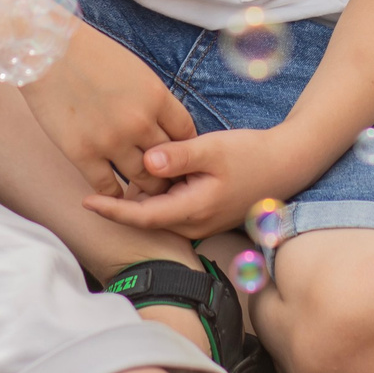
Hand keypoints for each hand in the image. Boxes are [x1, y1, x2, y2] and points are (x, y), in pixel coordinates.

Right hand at [20, 26, 195, 198]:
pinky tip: (115, 193)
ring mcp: (111, 140)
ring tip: (143, 190)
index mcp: (156, 96)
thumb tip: (163, 126)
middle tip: (165, 179)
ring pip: (142, 179)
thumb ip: (152, 100)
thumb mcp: (134, 70)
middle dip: (169, 172)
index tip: (177, 154)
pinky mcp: (83, 153)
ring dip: (144, 186)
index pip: (185, 134)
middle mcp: (139, 121)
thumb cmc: (90, 53)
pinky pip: (108, 187)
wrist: (47, 50)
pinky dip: (114, 194)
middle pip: (168, 160)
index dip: (183, 147)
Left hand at [81, 127, 309, 239]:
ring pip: (160, 213)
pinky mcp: (207, 213)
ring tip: (116, 174)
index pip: (142, 216)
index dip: (111, 210)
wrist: (288, 164)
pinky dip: (157, 195)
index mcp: (193, 210)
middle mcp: (195, 223)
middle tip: (95, 179)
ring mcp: (202, 221)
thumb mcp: (213, 149)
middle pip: (147, 217)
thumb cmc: (251, 154)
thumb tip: (145, 162)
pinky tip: (149, 174)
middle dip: (120, 203)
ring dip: (139, 198)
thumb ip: (178, 156)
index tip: (85, 202)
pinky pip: (173, 208)